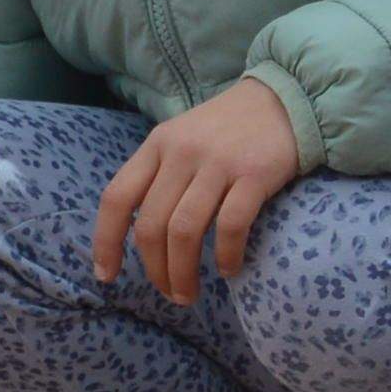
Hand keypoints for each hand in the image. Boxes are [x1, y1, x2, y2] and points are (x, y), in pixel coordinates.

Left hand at [87, 76, 305, 304]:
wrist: (285, 97)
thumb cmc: (229, 127)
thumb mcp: (182, 138)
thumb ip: (159, 175)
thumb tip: (141, 234)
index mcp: (157, 145)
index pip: (117, 198)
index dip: (105, 241)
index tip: (107, 275)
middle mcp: (181, 153)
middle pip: (152, 225)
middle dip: (155, 269)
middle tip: (169, 293)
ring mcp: (218, 163)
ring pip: (185, 231)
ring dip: (184, 272)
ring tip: (189, 294)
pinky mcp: (254, 174)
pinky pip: (230, 225)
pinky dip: (225, 255)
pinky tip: (229, 269)